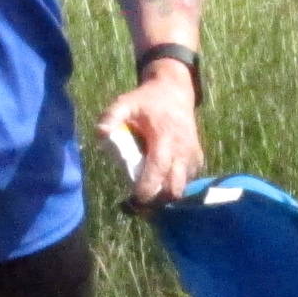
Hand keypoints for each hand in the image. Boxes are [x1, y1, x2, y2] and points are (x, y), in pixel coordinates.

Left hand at [97, 62, 203, 210]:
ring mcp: (193, 155)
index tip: (134, 199)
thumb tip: (100, 134)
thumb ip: (112, 116)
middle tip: (138, 204)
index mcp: (165, 137)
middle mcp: (183, 149)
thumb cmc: (147, 101)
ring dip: (165, 195)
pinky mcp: (198, 159)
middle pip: (174, 187)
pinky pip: (188, 181)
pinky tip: (159, 183)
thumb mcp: (126, 103)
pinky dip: (174, 186)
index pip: (158, 169)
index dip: (148, 188)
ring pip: (182, 187)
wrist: (175, 92)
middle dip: (157, 200)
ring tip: (147, 194)